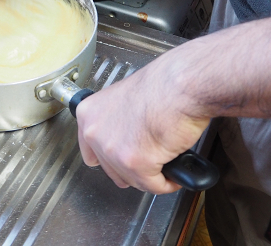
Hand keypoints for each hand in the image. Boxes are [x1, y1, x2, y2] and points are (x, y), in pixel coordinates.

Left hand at [75, 48, 209, 193]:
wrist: (181, 86)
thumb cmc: (162, 85)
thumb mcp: (126, 98)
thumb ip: (117, 121)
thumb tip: (126, 137)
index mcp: (89, 113)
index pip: (90, 151)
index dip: (110, 159)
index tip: (121, 159)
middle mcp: (95, 132)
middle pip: (111, 170)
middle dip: (132, 169)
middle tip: (149, 162)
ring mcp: (113, 150)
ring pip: (132, 179)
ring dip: (150, 176)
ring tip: (164, 164)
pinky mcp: (135, 163)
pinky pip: (152, 185)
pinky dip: (166, 183)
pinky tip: (173, 173)